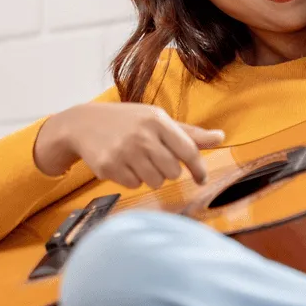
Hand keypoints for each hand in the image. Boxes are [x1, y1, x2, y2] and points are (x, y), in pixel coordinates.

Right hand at [34, 102, 224, 187]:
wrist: (83, 124)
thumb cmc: (129, 121)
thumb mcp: (157, 120)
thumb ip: (189, 133)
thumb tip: (221, 137)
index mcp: (158, 120)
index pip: (189, 150)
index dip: (199, 168)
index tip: (202, 179)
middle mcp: (142, 135)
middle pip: (173, 171)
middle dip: (168, 170)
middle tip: (155, 159)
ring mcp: (124, 151)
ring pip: (155, 181)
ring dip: (151, 176)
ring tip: (138, 160)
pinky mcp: (109, 166)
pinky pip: (134, 185)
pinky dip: (132, 179)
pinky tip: (123, 164)